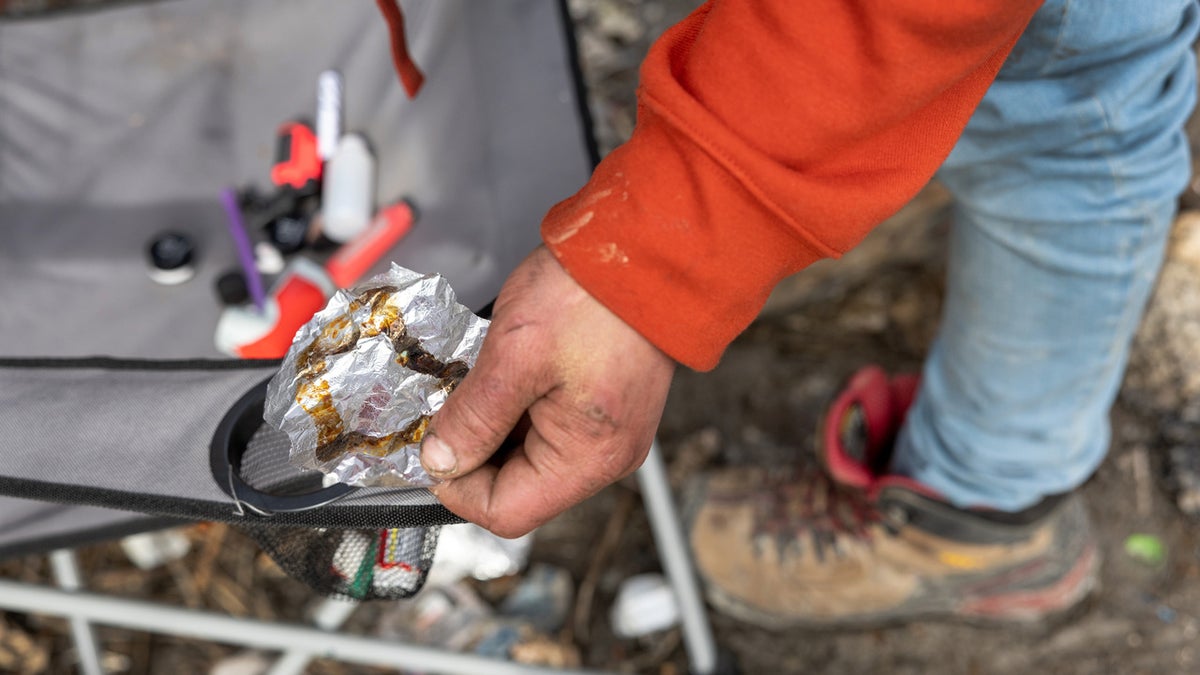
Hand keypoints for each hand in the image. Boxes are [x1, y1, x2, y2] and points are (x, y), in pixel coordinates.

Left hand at [420, 246, 675, 537]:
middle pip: (519, 488)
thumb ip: (473, 417)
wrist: (647, 245)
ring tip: (472, 384)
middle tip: (441, 410)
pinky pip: (549, 428)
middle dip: (472, 453)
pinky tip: (500, 375)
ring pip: (529, 457)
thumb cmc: (593, 293)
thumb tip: (440, 461)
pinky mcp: (605, 408)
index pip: (506, 512)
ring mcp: (609, 432)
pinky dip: (516, 409)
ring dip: (492, 428)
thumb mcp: (514, 353)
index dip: (455, 487)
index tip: (427, 450)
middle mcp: (606, 456)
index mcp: (589, 456)